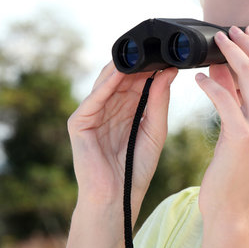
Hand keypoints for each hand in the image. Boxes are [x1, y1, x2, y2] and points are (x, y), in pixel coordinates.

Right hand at [67, 62, 176, 220]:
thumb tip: (169, 73)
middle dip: (138, 64)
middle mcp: (109, 108)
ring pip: (106, 83)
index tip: (168, 54)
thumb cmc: (136, 169)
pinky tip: (120, 72)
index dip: (151, 67)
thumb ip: (160, 101)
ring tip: (139, 54)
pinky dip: (106, 85)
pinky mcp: (79, 123)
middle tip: (156, 49)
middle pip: (122, 78)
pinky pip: (93, 99)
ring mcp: (92, 114)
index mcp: (127, 110)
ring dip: (122, 68)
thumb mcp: (155, 130)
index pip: (137, 81)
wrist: (118, 198)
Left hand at [195, 26, 248, 247]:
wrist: (235, 206)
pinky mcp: (242, 136)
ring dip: (230, 54)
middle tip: (229, 30)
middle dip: (247, 42)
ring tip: (215, 43)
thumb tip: (218, 67)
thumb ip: (234, 96)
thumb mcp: (242, 127)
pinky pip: (224, 98)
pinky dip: (210, 85)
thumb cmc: (238, 167)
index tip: (244, 32)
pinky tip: (197, 79)